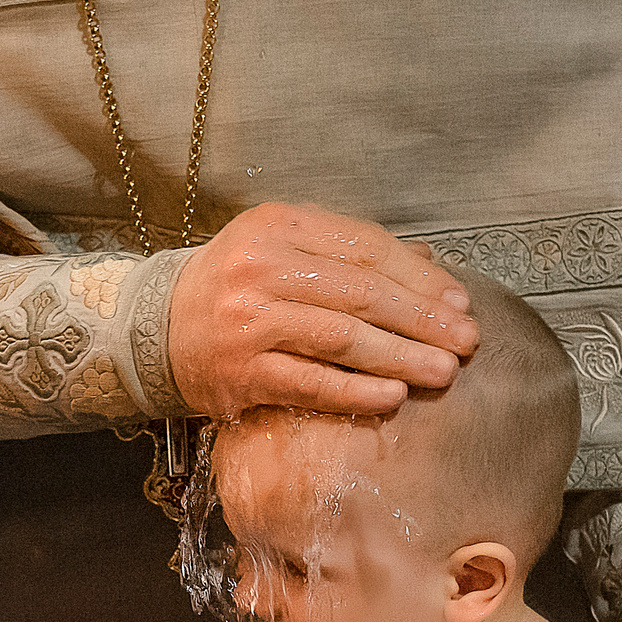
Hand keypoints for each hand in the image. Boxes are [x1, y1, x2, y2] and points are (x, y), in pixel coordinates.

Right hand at [169, 203, 478, 419]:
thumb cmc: (235, 286)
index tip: (459, 303)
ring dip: (400, 357)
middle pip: (360, 293)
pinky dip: (356, 392)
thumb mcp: (284, 247)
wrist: (155, 328)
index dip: (419, 277)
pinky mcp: (242, 371)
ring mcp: (249, 320)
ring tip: (444, 372)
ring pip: (341, 338)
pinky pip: (310, 383)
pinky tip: (393, 397)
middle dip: (422, 320)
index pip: (365, 248)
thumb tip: (429, 264)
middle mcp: (262, 267)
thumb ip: (349, 253)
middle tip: (466, 342)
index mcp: (280, 225)